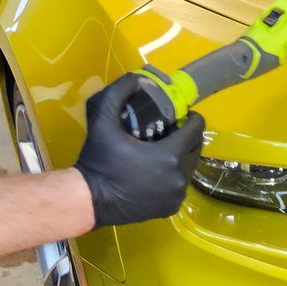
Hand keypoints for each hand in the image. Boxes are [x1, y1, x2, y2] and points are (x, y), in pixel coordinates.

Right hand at [74, 77, 204, 226]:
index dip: (192, 118)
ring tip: (163, 148)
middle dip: (188, 136)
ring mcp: (176, 195)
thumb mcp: (103, 121)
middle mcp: (179, 177)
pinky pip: (180, 186)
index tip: (181, 114)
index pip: (197, 129)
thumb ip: (118, 93)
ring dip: (182, 156)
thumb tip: (136, 77)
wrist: (89, 200)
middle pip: (196, 149)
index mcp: (169, 155)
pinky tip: (158, 170)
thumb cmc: (98, 160)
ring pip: (189, 167)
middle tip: (170, 130)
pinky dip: (174, 176)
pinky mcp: (170, 208)